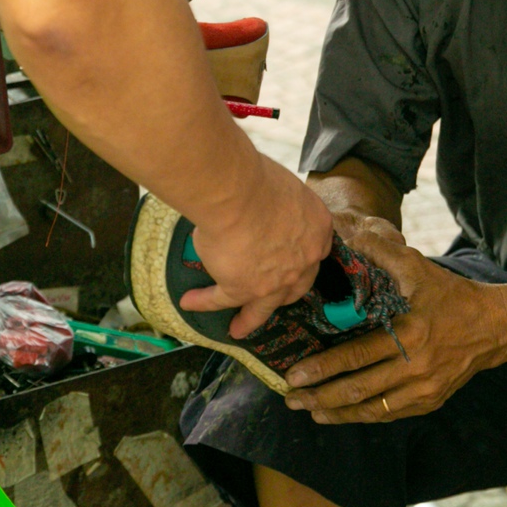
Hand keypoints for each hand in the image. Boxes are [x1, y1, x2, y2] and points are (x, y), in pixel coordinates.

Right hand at [180, 157, 332, 338]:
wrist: (237, 192)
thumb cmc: (258, 178)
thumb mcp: (284, 188)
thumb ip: (278, 206)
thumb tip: (259, 207)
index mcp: (317, 229)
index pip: (312, 250)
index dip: (301, 258)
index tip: (293, 260)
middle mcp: (302, 261)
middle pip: (295, 286)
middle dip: (283, 295)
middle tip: (274, 299)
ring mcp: (274, 281)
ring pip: (262, 307)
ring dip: (250, 318)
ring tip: (239, 328)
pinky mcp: (241, 288)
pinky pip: (220, 299)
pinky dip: (204, 301)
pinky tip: (190, 302)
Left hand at [281, 217, 506, 423]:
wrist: (494, 326)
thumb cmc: (450, 294)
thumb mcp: (418, 267)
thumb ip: (381, 252)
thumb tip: (345, 237)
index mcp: (410, 334)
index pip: (357, 355)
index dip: (322, 367)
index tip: (293, 373)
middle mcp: (417, 367)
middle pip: (359, 388)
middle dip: (320, 396)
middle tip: (290, 397)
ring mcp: (425, 389)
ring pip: (372, 408)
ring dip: (337, 412)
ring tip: (309, 410)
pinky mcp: (430, 401)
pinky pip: (389, 414)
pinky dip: (362, 416)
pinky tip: (341, 414)